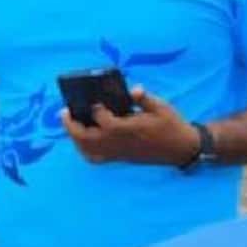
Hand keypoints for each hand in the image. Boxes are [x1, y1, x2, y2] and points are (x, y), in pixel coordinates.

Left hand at [61, 86, 198, 166]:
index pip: (104, 120)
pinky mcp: (119, 158)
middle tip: (65, 112)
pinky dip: (84, 150)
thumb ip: (145, 98)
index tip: (93, 101)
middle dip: (72, 125)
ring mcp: (117, 152)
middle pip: (87, 137)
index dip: (96, 110)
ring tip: (70, 123)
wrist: (181, 149)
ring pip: (87, 149)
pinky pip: (95, 158)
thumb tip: (134, 89)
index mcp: (129, 129)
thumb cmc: (172, 125)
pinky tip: (80, 140)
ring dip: (75, 137)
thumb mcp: (162, 107)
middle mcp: (119, 143)